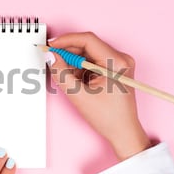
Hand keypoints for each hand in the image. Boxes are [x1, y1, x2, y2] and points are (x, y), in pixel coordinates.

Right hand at [46, 32, 149, 159]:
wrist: (123, 132)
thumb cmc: (109, 118)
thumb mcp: (79, 95)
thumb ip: (61, 74)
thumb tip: (50, 57)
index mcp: (117, 62)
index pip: (88, 40)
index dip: (66, 41)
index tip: (51, 46)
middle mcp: (120, 59)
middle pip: (87, 46)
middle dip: (68, 53)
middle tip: (52, 60)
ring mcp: (118, 63)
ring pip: (87, 54)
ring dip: (73, 63)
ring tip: (67, 78)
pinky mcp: (113, 69)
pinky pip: (91, 61)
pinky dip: (79, 69)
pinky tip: (76, 81)